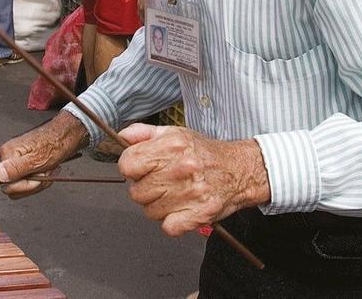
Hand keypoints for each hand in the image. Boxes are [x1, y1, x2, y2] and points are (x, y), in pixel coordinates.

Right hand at [0, 112, 88, 198]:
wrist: (67, 134)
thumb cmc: (55, 142)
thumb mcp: (36, 159)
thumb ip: (15, 169)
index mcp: (7, 154)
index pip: (7, 185)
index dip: (25, 185)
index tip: (39, 177)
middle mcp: (8, 158)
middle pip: (14, 188)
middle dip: (34, 184)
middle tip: (46, 172)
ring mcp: (16, 161)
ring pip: (22, 186)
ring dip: (39, 182)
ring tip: (49, 170)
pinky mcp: (24, 164)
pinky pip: (28, 182)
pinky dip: (41, 180)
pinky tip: (49, 170)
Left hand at [118, 124, 270, 236]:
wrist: (239, 169)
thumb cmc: (204, 153)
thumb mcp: (175, 133)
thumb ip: (144, 133)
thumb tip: (122, 137)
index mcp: (172, 146)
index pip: (128, 164)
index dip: (131, 168)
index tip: (141, 169)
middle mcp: (182, 168)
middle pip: (136, 192)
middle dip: (146, 189)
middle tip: (162, 183)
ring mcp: (191, 192)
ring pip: (150, 211)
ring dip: (158, 206)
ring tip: (174, 194)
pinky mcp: (201, 213)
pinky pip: (168, 227)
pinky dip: (172, 222)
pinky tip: (181, 209)